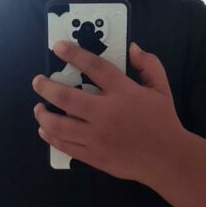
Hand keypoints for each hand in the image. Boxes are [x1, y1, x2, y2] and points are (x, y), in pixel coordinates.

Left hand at [32, 41, 184, 185]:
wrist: (168, 159)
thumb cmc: (163, 121)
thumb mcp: (161, 89)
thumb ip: (149, 65)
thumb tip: (133, 47)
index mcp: (123, 93)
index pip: (94, 67)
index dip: (73, 54)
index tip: (57, 47)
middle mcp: (106, 113)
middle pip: (66, 97)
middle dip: (46, 87)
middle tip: (37, 81)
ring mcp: (97, 137)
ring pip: (59, 124)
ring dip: (43, 114)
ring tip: (38, 108)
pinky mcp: (94, 155)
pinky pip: (65, 145)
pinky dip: (50, 136)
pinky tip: (45, 129)